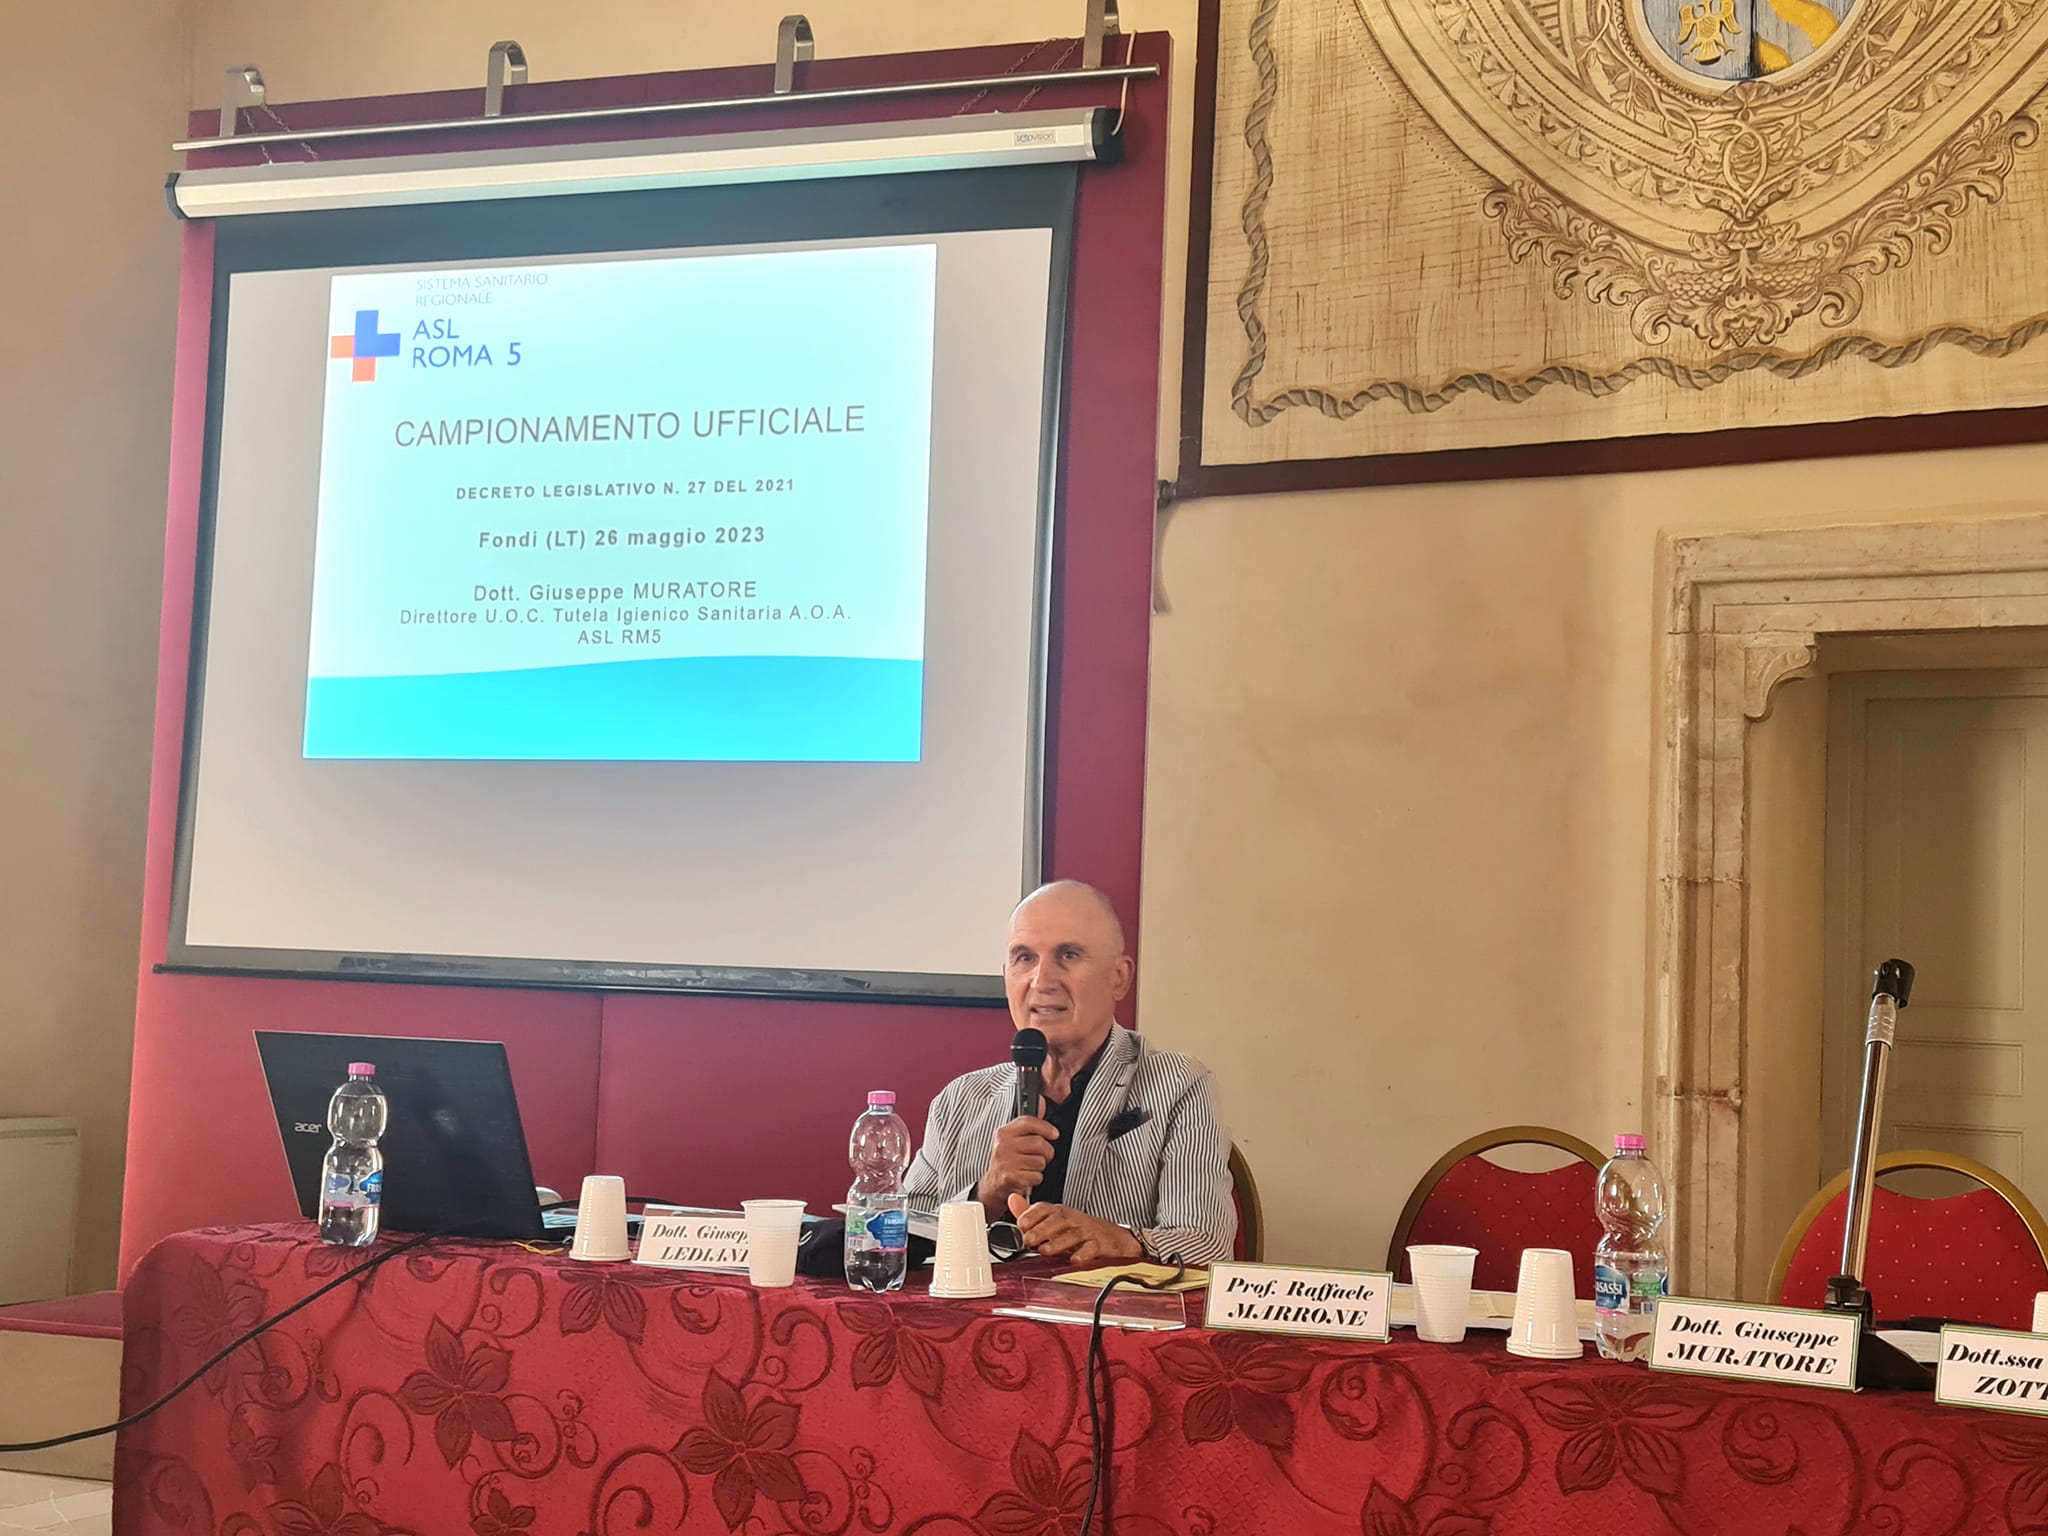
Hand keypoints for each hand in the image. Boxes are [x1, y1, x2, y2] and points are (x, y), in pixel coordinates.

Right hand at [974, 1116, 1058, 1215]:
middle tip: (1041, 1157)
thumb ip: (1028, 1125)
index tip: (1054, 1134)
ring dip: (1040, 1167)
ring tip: (1029, 1168)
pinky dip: (1036, 1179)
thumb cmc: (1006, 1162)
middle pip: (1039, 1143)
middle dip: (1046, 1152)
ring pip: (1040, 1161)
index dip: (1045, 1127)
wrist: (993, 1186)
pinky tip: (1026, 1177)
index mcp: (1003, 1133)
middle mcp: (1002, 1145)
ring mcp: (1006, 1162)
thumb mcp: (1012, 1140)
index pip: (1028, 1122)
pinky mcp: (1011, 1178)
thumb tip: (1042, 1102)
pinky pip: (1037, 1176)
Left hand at [1007, 1194, 1142, 1264]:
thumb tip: (1012, 1199)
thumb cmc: (1081, 1230)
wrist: (1115, 1238)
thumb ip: (1032, 1213)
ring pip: (1073, 1234)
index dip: (1032, 1214)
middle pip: (1058, 1220)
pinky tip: (1074, 1260)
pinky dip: (1084, 1253)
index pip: (1045, 1208)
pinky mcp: (1102, 1245)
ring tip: (1044, 1251)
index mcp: (1061, 1213)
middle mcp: (1074, 1219)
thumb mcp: (1055, 1220)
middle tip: (1027, 1240)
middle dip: (1041, 1230)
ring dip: (1058, 1242)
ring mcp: (1089, 1231)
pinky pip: (1093, 1248)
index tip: (1020, 1223)